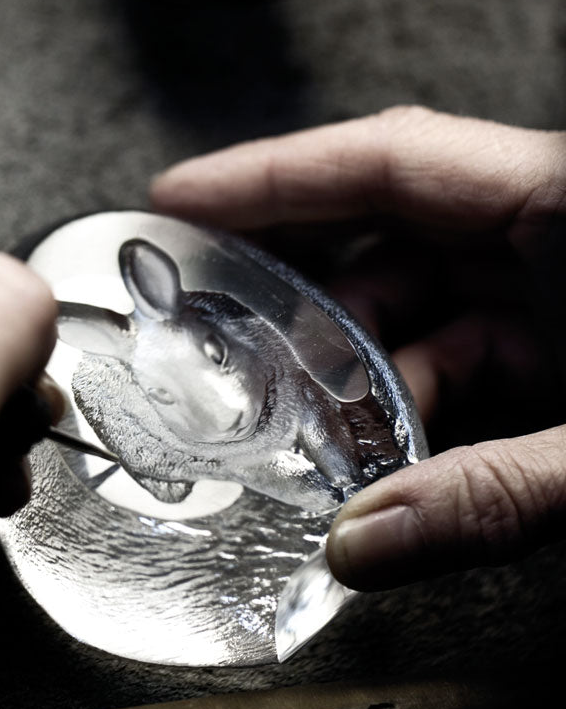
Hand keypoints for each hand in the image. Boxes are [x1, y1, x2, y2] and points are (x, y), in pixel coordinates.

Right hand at [151, 106, 565, 590]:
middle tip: (228, 344)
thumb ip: (495, 491)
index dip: (270, 175)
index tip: (180, 196)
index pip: (385, 164)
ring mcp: (552, 293)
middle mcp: (547, 236)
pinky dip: (417, 408)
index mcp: (563, 205)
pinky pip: (461, 363)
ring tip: (314, 433)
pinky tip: (386, 454)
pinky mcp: (563, 347)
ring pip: (418, 317)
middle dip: (306, 302)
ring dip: (365, 378)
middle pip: (385, 244)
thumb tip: (362, 544)